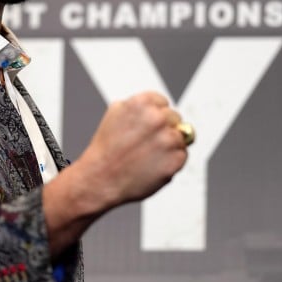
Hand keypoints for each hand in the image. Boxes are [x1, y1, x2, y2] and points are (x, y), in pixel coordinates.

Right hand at [79, 91, 188, 207]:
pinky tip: (152, 165)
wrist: (100, 178)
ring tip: (148, 155)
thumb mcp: (115, 114)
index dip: (154, 116)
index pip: (163, 103)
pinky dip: (171, 161)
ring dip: (169, 145)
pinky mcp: (175, 159)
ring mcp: (168, 139)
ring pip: (181, 137)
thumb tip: (158, 106)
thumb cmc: (106, 150)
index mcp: (142, 103)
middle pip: (175, 118)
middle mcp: (157, 118)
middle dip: (164, 129)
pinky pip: (181, 155)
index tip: (146, 128)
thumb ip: (138, 106)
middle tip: (146, 144)